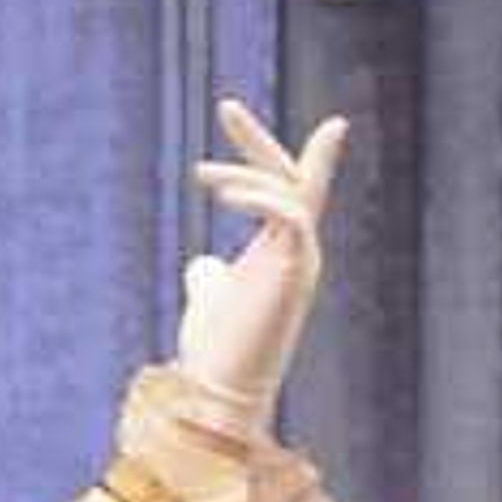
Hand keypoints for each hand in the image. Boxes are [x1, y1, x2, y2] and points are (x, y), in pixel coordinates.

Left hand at [173, 98, 345, 432]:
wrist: (220, 396)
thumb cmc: (217, 353)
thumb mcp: (207, 301)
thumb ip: (209, 277)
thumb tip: (201, 261)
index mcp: (281, 252)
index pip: (284, 189)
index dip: (262, 151)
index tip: (232, 112)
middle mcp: (299, 252)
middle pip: (292, 179)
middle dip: (258, 140)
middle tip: (223, 106)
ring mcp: (302, 262)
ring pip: (291, 194)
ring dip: (248, 173)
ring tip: (199, 174)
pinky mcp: (295, 274)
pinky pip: (292, 216)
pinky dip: (261, 196)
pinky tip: (222, 191)